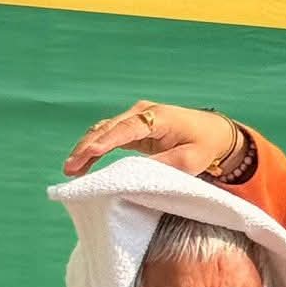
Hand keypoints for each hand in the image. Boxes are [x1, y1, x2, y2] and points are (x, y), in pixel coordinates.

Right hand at [64, 101, 235, 176]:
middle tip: (70, 168)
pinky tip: (82, 164)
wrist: (214, 132)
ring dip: (86, 149)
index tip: (89, 153)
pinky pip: (108, 136)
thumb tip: (137, 173)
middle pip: (108, 128)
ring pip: (103, 131)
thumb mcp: (190, 160)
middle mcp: (142, 113)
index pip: (127, 129)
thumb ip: (164, 164)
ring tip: (71, 170)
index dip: (107, 141)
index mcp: (158, 117)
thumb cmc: (204, 146)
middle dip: (87, 148)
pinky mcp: (133, 127)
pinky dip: (94, 149)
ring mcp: (135, 118)